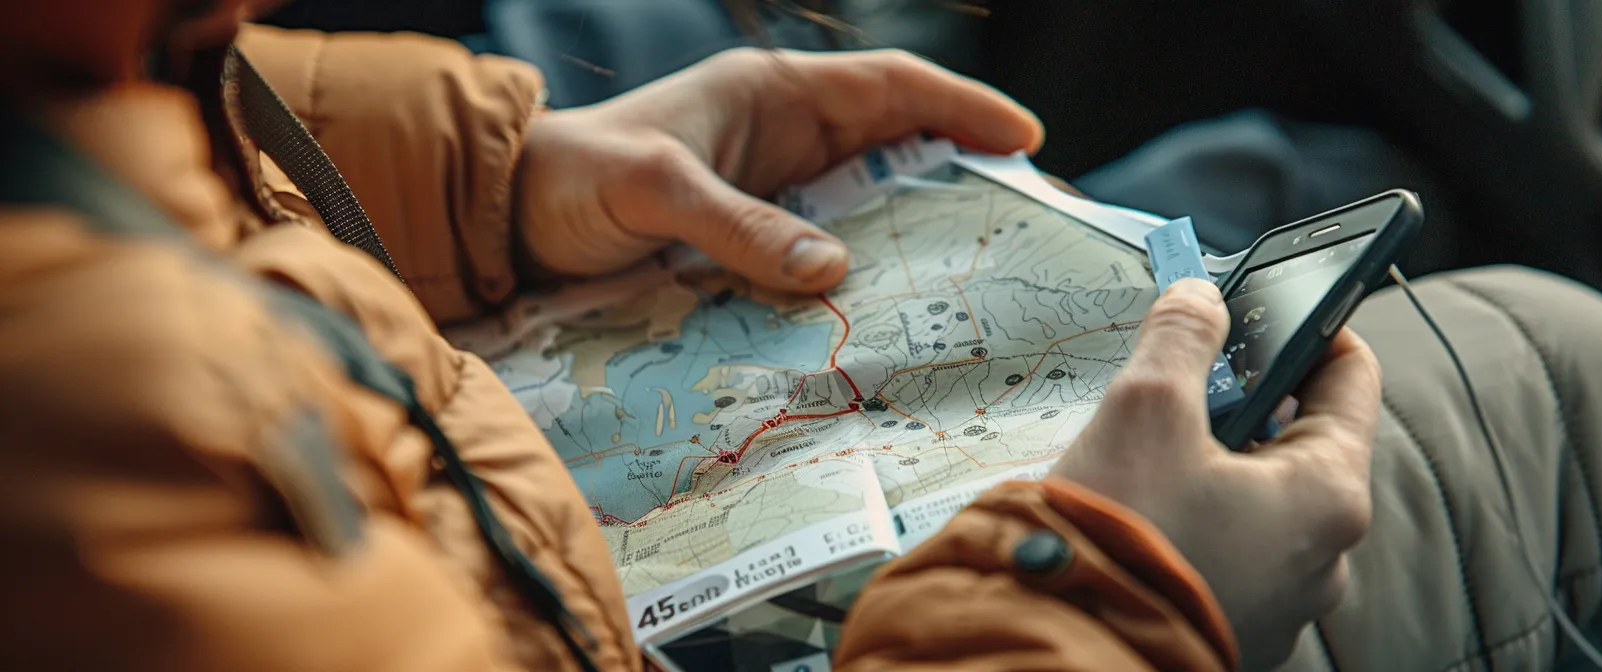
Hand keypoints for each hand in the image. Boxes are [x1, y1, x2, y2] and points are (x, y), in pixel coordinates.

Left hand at [513, 48, 1043, 289]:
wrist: (508, 218)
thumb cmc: (574, 180)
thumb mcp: (657, 193)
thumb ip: (742, 229)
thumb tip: (834, 272)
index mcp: (773, 96)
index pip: (893, 88)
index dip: (964, 107)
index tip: (1024, 140)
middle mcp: (783, 136)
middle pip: (897, 145)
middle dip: (962, 172)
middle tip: (1024, 219)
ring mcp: (772, 188)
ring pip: (869, 202)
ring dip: (918, 230)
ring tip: (980, 272)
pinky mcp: (751, 237)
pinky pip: (828, 249)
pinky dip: (866, 271)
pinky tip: (891, 310)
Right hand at [1050, 279, 1380, 668]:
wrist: (1066, 650)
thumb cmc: (1120, 537)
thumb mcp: (1146, 407)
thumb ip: (1183, 336)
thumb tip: (1198, 298)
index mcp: (1327, 495)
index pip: (1352, 378)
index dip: (1311, 328)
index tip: (1266, 307)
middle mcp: (1322, 558)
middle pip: (1301, 442)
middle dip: (1246, 400)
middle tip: (1186, 379)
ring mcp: (1281, 602)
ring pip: (1262, 502)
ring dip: (1216, 464)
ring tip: (1150, 450)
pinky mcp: (1236, 629)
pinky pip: (1232, 554)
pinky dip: (1198, 520)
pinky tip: (1144, 510)